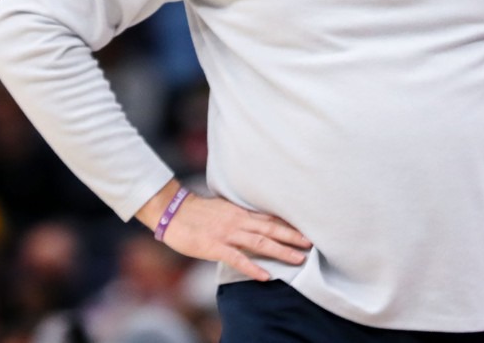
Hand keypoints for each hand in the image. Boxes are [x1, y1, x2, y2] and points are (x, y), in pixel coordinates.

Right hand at [157, 190, 312, 281]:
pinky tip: (265, 275)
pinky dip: (253, 267)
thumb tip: (253, 219)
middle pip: (270, 229)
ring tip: (298, 259)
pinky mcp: (215, 247)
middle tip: (310, 243)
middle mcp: (238, 221)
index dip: (288, 225)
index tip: (305, 230)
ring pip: (260, 243)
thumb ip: (238, 215)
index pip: (269, 218)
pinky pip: (237, 258)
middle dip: (292, 236)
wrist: (173, 211)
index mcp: (239, 212)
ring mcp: (227, 234)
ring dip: (280, 251)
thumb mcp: (222, 208)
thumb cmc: (195, 211)